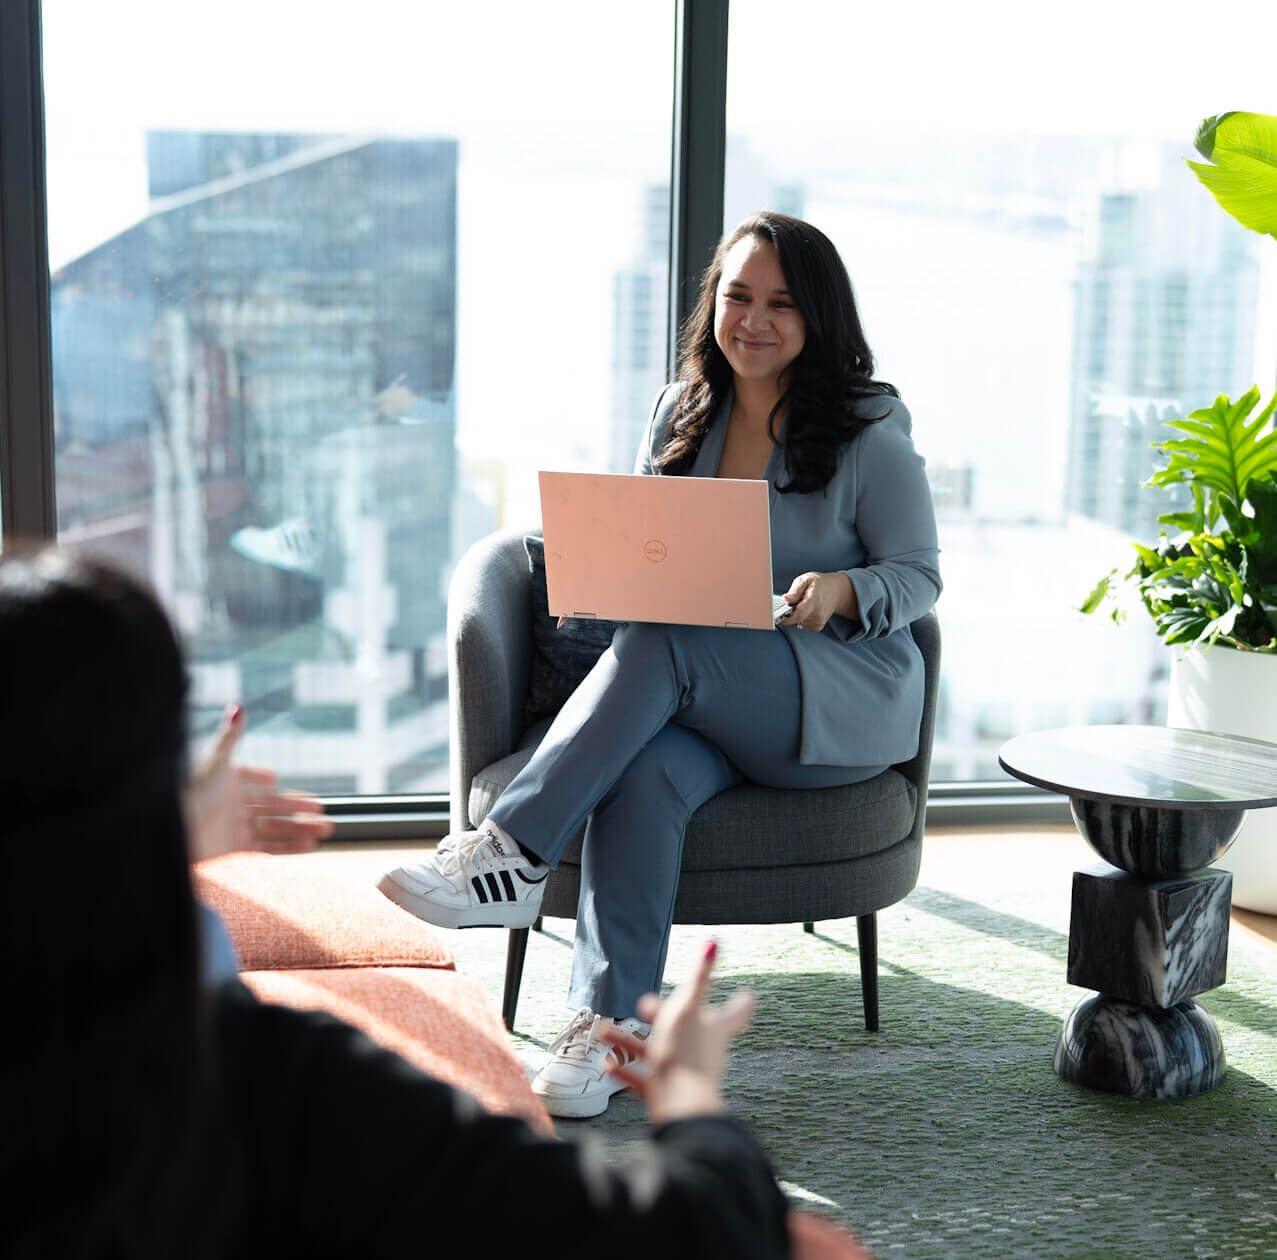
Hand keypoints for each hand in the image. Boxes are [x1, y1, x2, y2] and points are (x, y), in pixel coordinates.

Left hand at [185, 705, 333, 862]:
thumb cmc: (190, 791)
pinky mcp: (233, 848)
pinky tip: (310, 846)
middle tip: (323, 811)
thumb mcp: (214, 760)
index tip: (274, 778)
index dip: (259, 776)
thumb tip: (238, 705)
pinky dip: (290, 847)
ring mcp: (233, 827)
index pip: (247, 777)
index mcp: (226, 780)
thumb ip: (230, 735)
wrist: (172, 830)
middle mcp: (230, 804)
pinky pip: (267, 848)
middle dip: (298, 808)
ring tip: (327, 829)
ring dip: (300, 828)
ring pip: (274, 827)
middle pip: (270, 805)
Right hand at [598, 940, 756, 1125]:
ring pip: (656, 1050)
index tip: (749, 995)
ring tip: (608, 1031)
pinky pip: (642, 1076)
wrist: (677, 1104)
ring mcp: (682, 1070)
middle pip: (687, 1027)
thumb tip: (715, 943)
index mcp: (713, 1027)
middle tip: (647, 1004)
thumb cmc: (687, 1053)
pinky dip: (625, 1069)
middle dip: (666, 1014)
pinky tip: (608, 1065)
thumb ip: (700, 976)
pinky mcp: (664, 1090)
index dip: (741, 1002)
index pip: (735, 1012)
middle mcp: (701, 1049)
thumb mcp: (689, 1006)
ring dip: (632, 1040)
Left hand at [777, 571, 855, 632]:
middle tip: (790, 602)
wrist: (836, 591)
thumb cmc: (819, 584)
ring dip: (794, 615)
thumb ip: (795, 590)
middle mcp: (818, 613)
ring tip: (801, 604)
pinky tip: (805, 610)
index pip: (797, 614)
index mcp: (814, 600)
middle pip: (795, 619)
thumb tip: (786, 599)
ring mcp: (819, 621)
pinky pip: (801, 625)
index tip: (775, 615)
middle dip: (788, 612)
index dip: (784, 617)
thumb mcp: (806, 579)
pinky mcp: (818, 626)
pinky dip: (800, 618)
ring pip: (797, 622)